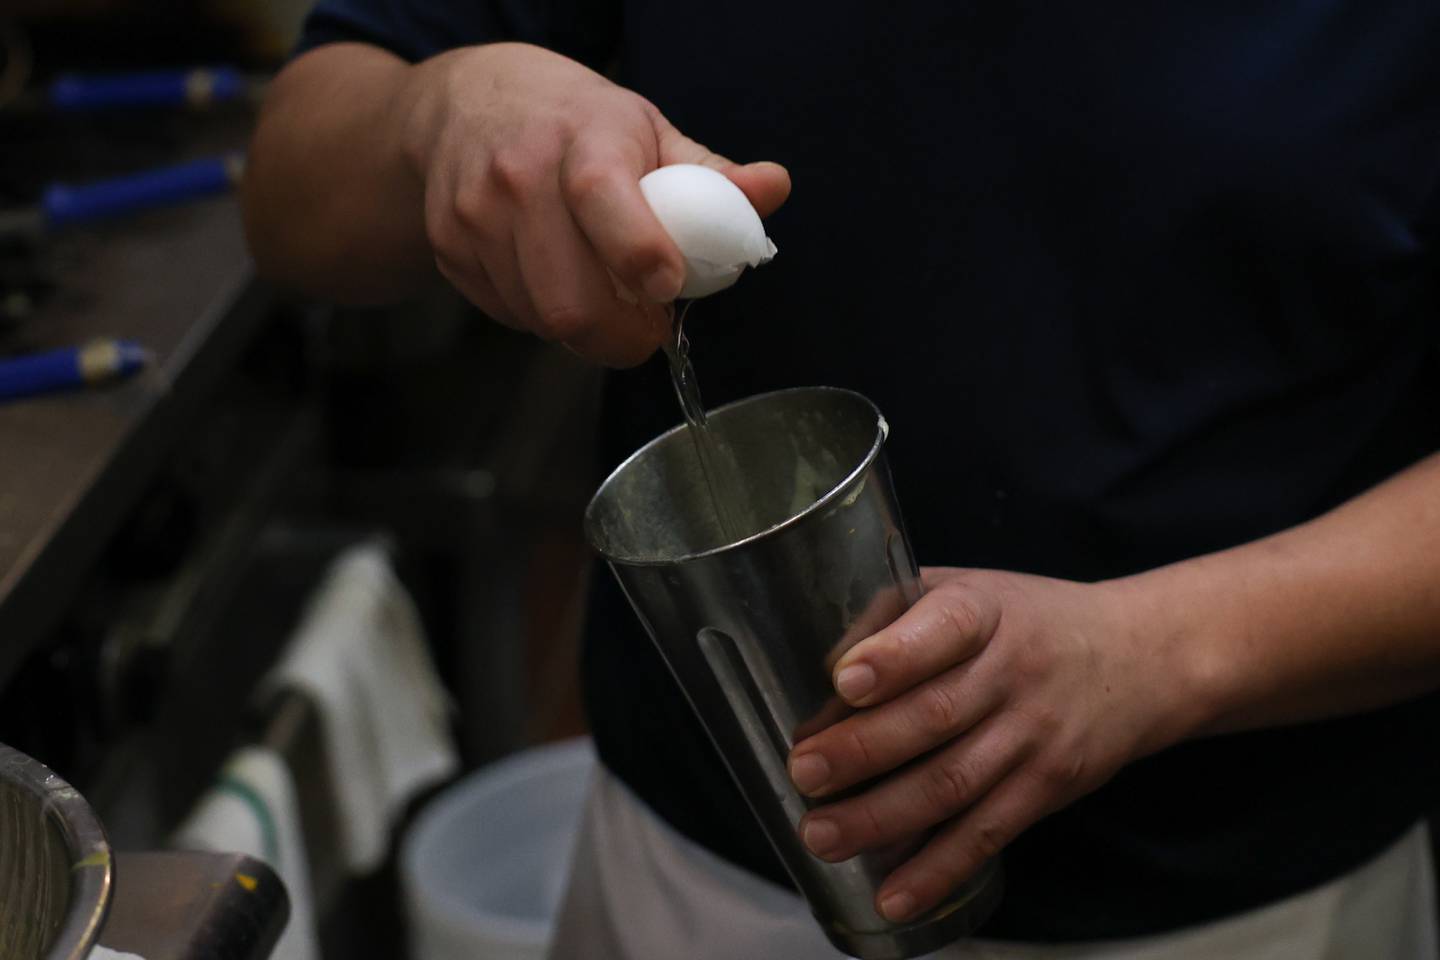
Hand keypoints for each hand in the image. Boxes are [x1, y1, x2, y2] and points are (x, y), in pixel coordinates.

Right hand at [402, 43, 790, 365]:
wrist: (467, 103)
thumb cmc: (574, 124)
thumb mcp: (647, 131)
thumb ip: (711, 175)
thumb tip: (773, 189)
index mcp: (583, 136)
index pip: (601, 197)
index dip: (638, 253)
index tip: (668, 285)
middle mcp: (518, 174)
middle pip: (568, 297)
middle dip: (621, 336)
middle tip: (647, 330)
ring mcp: (475, 215)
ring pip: (541, 319)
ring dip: (584, 331)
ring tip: (604, 300)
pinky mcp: (449, 247)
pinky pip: (510, 315)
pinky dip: (543, 318)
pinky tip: (557, 283)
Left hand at [787, 568, 1199, 922]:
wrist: (1136, 658)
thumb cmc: (1024, 621)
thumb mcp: (970, 591)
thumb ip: (897, 613)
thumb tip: (813, 665)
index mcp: (984, 611)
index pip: (944, 628)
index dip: (895, 656)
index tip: (845, 680)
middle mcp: (1011, 672)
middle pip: (935, 716)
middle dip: (862, 750)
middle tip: (804, 772)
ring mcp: (1032, 735)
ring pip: (952, 784)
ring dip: (882, 817)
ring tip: (821, 835)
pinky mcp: (1045, 788)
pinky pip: (987, 834)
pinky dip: (938, 870)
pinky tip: (892, 896)